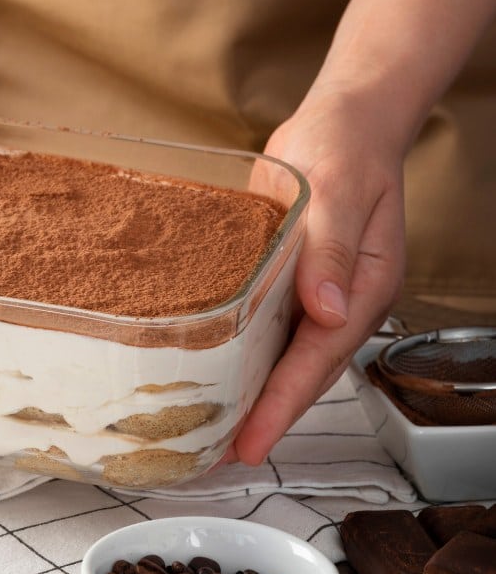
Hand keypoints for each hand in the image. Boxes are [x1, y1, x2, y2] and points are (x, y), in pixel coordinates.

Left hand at [233, 83, 405, 464]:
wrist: (342, 119)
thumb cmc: (346, 146)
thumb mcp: (339, 190)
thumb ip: (331, 250)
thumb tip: (326, 310)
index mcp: (362, 288)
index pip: (319, 361)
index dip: (282, 405)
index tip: (252, 442)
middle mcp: (339, 298)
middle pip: (302, 371)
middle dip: (264, 416)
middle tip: (219, 454)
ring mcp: (315, 290)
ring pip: (283, 354)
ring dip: (250, 390)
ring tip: (209, 426)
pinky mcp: (289, 275)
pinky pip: (266, 322)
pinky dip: (241, 348)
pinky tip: (210, 363)